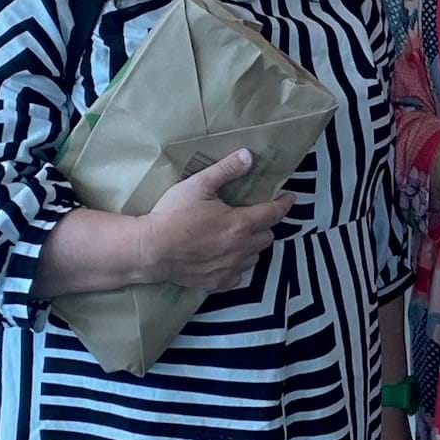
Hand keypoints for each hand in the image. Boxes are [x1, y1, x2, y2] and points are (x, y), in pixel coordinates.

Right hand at [141, 150, 287, 291]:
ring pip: (254, 257)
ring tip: (240, 237)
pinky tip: (226, 258)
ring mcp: (229, 268)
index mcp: (240, 224)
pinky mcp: (217, 283)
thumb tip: (249, 156)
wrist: (150, 249)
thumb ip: (226, 170)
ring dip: (252, 246)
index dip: (284, 204)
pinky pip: (238, 276)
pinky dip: (237, 266)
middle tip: (253, 216)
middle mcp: (240, 249)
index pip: (273, 213)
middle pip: (267, 237)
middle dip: (264, 225)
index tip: (289, 198)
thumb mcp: (199, 185)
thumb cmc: (173, 214)